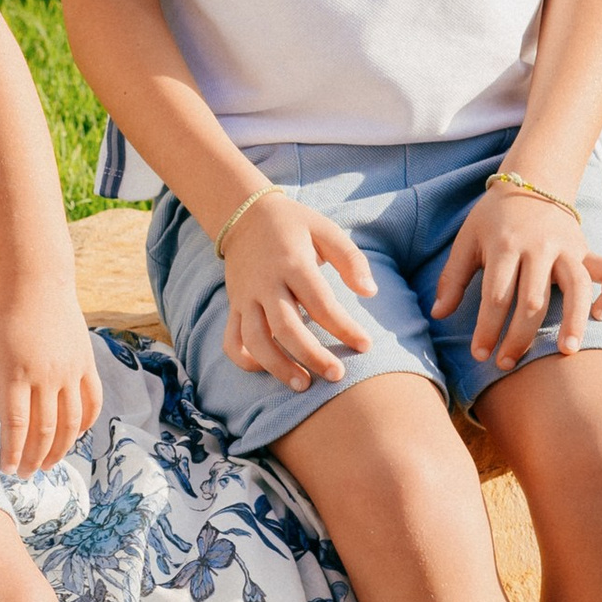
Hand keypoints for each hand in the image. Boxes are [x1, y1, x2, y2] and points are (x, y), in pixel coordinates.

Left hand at [0, 276, 102, 473]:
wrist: (37, 280)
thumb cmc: (3, 312)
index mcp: (17, 373)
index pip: (16, 425)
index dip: (12, 451)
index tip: (7, 469)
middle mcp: (47, 376)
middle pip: (44, 430)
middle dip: (34, 457)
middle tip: (25, 474)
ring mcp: (71, 370)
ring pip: (71, 422)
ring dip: (61, 448)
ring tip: (48, 464)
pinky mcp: (86, 363)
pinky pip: (92, 401)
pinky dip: (86, 423)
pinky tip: (75, 436)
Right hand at [221, 195, 375, 391]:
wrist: (244, 215)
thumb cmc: (294, 225)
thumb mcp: (326, 230)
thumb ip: (350, 260)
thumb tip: (370, 292)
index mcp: (292, 263)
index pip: (321, 304)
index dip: (344, 328)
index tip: (365, 345)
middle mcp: (265, 283)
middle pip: (286, 328)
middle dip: (311, 355)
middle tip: (337, 375)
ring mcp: (244, 297)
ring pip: (255, 340)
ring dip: (277, 366)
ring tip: (302, 385)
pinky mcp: (233, 306)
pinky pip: (231, 339)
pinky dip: (244, 360)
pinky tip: (266, 370)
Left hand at [434, 182, 601, 366]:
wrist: (531, 182)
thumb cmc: (493, 218)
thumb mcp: (466, 240)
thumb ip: (452, 278)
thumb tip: (437, 314)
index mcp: (505, 245)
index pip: (496, 295)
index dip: (487, 328)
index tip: (478, 353)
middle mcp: (539, 247)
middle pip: (533, 300)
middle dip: (520, 336)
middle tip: (506, 364)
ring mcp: (567, 248)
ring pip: (577, 288)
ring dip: (573, 322)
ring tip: (565, 352)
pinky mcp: (587, 249)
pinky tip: (601, 316)